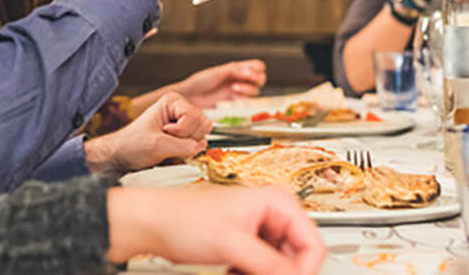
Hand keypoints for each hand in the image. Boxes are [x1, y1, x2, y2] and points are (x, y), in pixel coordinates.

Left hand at [84, 92, 210, 174]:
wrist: (120, 157)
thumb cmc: (133, 145)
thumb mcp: (158, 145)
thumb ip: (185, 146)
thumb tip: (201, 147)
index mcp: (173, 102)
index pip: (194, 117)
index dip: (182, 130)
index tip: (164, 133)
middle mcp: (180, 111)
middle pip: (202, 126)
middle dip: (187, 140)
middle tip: (167, 143)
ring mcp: (182, 126)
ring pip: (200, 139)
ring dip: (186, 150)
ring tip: (167, 149)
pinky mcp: (182, 140)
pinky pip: (194, 149)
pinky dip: (183, 156)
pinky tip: (168, 155)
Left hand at [107, 185, 325, 273]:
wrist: (155, 222)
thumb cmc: (183, 218)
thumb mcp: (232, 244)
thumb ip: (269, 264)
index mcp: (278, 201)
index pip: (313, 244)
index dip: (303, 271)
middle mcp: (274, 212)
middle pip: (298, 257)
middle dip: (280, 274)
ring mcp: (262, 228)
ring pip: (281, 265)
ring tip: (238, 273)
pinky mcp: (250, 243)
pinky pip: (266, 268)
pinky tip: (233, 273)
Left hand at [173, 59, 266, 108]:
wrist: (189, 98)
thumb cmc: (200, 82)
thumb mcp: (218, 72)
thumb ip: (235, 70)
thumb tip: (251, 70)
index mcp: (237, 70)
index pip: (258, 67)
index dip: (257, 68)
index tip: (248, 70)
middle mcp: (240, 81)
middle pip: (261, 79)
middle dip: (256, 79)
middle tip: (245, 78)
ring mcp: (238, 94)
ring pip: (256, 91)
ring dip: (248, 89)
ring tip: (233, 88)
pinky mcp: (235, 106)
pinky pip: (247, 103)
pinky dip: (243, 98)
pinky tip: (233, 97)